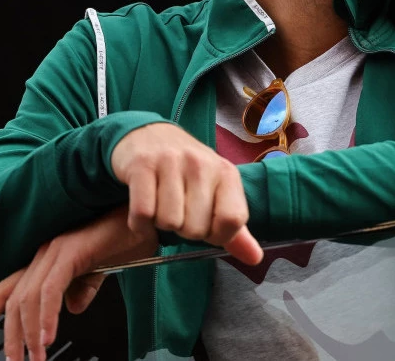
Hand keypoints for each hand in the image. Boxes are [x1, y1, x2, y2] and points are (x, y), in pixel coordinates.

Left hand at [0, 206, 155, 360]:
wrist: (149, 218)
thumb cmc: (131, 237)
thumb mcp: (104, 269)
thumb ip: (85, 287)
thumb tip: (74, 307)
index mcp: (50, 258)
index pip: (10, 287)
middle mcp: (46, 252)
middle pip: (14, 298)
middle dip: (10, 334)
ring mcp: (55, 249)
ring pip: (29, 299)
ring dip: (29, 334)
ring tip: (36, 358)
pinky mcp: (70, 251)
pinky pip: (50, 291)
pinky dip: (46, 317)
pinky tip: (47, 338)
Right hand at [110, 122, 262, 264]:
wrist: (150, 135)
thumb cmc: (187, 171)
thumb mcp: (216, 191)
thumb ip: (233, 227)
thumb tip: (255, 259)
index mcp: (226, 173)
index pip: (233, 220)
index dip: (217, 235)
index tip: (207, 227)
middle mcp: (202, 164)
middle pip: (196, 229)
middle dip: (184, 230)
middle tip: (179, 212)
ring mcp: (171, 162)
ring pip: (169, 223)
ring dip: (161, 225)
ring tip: (161, 208)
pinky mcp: (142, 165)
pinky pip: (142, 214)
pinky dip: (140, 224)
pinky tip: (143, 214)